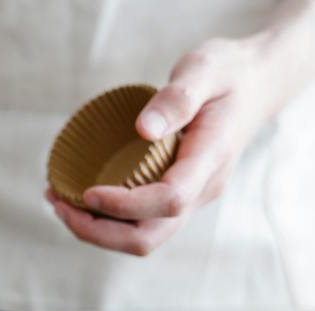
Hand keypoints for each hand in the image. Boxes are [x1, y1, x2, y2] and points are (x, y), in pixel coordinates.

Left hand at [47, 38, 271, 255]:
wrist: (257, 86)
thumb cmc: (229, 73)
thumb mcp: (206, 69)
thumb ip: (178, 97)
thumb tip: (144, 130)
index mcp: (210, 161)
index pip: (168, 200)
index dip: (124, 205)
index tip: (86, 192)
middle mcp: (202, 190)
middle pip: (148, 237)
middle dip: (97, 231)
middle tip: (58, 203)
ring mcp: (191, 199)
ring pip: (142, 238)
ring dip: (96, 230)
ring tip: (58, 201)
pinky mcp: (177, 197)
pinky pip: (140, 223)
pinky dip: (106, 220)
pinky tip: (78, 198)